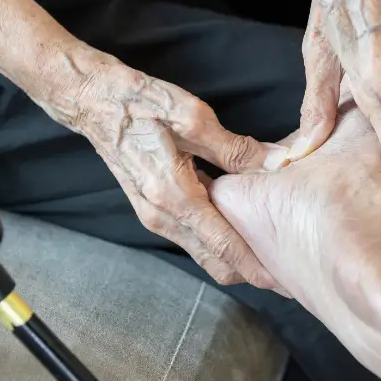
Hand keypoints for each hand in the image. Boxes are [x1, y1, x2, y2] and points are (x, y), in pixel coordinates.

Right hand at [47, 47, 288, 290]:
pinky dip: (217, 240)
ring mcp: (154, 215)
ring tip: (270, 251)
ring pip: (202, 251)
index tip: (282, 280)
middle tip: (286, 272)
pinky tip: (241, 226)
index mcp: (173, 196)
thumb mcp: (191, 117)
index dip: (254, 266)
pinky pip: (191, 235)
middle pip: (213, 260)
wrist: (94, 101)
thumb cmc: (139, 103)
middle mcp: (162, 215)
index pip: (222, 244)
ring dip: (233, 256)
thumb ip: (234, 148)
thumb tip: (275, 163)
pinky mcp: (152, 208)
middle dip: (248, 271)